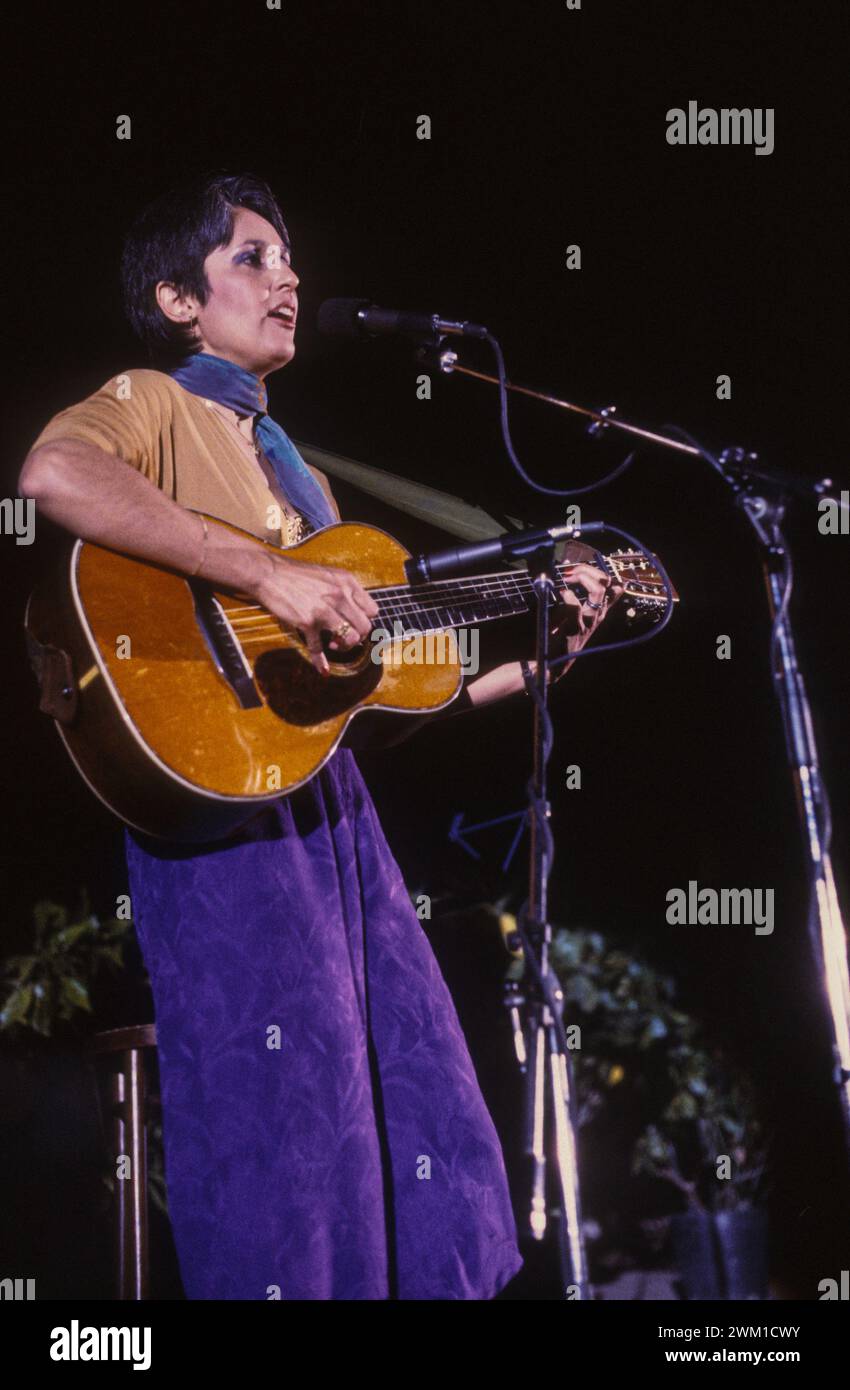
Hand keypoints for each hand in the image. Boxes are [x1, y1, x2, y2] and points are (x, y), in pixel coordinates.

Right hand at [255, 552, 378, 674]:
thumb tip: (352, 612)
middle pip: (365, 627)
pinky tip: (323, 668)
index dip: (365, 621)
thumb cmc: (295, 574)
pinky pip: (318, 648)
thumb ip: (342, 590)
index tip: (355, 625)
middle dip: (357, 637)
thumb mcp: (327, 575)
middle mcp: (340, 595)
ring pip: (350, 638)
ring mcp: (324, 610)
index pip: (372, 610)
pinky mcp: (307, 622)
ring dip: (344, 647)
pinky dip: (321, 661)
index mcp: (347, 582)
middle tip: (344, 638)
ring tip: (334, 644)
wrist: (268, 572)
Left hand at [550, 561, 623, 675]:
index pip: (613, 586)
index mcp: (599, 611)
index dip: (597, 572)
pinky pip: (575, 608)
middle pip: (606, 582)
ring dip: (582, 579)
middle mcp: (597, 615)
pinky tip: (561, 593)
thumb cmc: (561, 635)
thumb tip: (569, 571)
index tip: (579, 570)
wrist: (552, 663)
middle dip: (588, 570)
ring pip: (598, 592)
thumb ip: (574, 596)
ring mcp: (588, 622)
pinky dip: (568, 596)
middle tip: (570, 572)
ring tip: (567, 578)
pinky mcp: (574, 629)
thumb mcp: (572, 614)